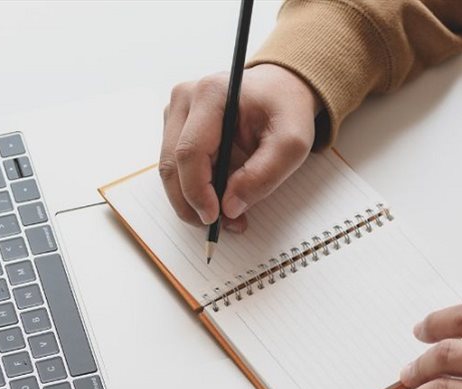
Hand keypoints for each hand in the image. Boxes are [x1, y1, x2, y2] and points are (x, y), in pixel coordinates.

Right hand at [160, 64, 320, 231]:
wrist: (280, 89)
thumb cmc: (285, 110)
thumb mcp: (292, 143)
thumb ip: (263, 175)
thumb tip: (229, 208)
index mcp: (211, 94)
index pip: (189, 151)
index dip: (197, 191)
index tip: (214, 218)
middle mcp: (185, 98)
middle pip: (172, 164)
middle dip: (191, 204)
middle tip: (219, 226)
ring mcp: (175, 111)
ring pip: (170, 169)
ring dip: (191, 201)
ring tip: (225, 215)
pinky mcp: (175, 126)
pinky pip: (175, 167)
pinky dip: (192, 190)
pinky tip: (217, 198)